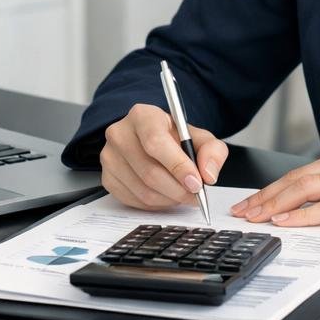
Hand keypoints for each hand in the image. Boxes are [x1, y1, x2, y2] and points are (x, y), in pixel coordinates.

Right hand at [100, 102, 228, 209]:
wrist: (153, 143)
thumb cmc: (175, 139)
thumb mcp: (200, 137)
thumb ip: (212, 151)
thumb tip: (208, 174)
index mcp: (142, 116)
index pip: (156, 142)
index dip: (178, 166)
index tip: (196, 183)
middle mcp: (120, 133)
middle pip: (149, 171)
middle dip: (178, 189)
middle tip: (195, 195)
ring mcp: (109, 157)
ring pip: (143, 190)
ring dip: (169, 199)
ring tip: (182, 193)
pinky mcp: (107, 178)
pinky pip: (134, 200)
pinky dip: (155, 204)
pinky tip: (165, 194)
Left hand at [228, 144, 319, 228]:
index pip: (301, 173)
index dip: (273, 188)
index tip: (254, 201)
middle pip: (295, 179)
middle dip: (264, 197)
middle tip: (242, 211)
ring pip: (305, 190)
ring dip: (275, 205)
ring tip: (255, 218)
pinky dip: (302, 215)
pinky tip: (286, 222)